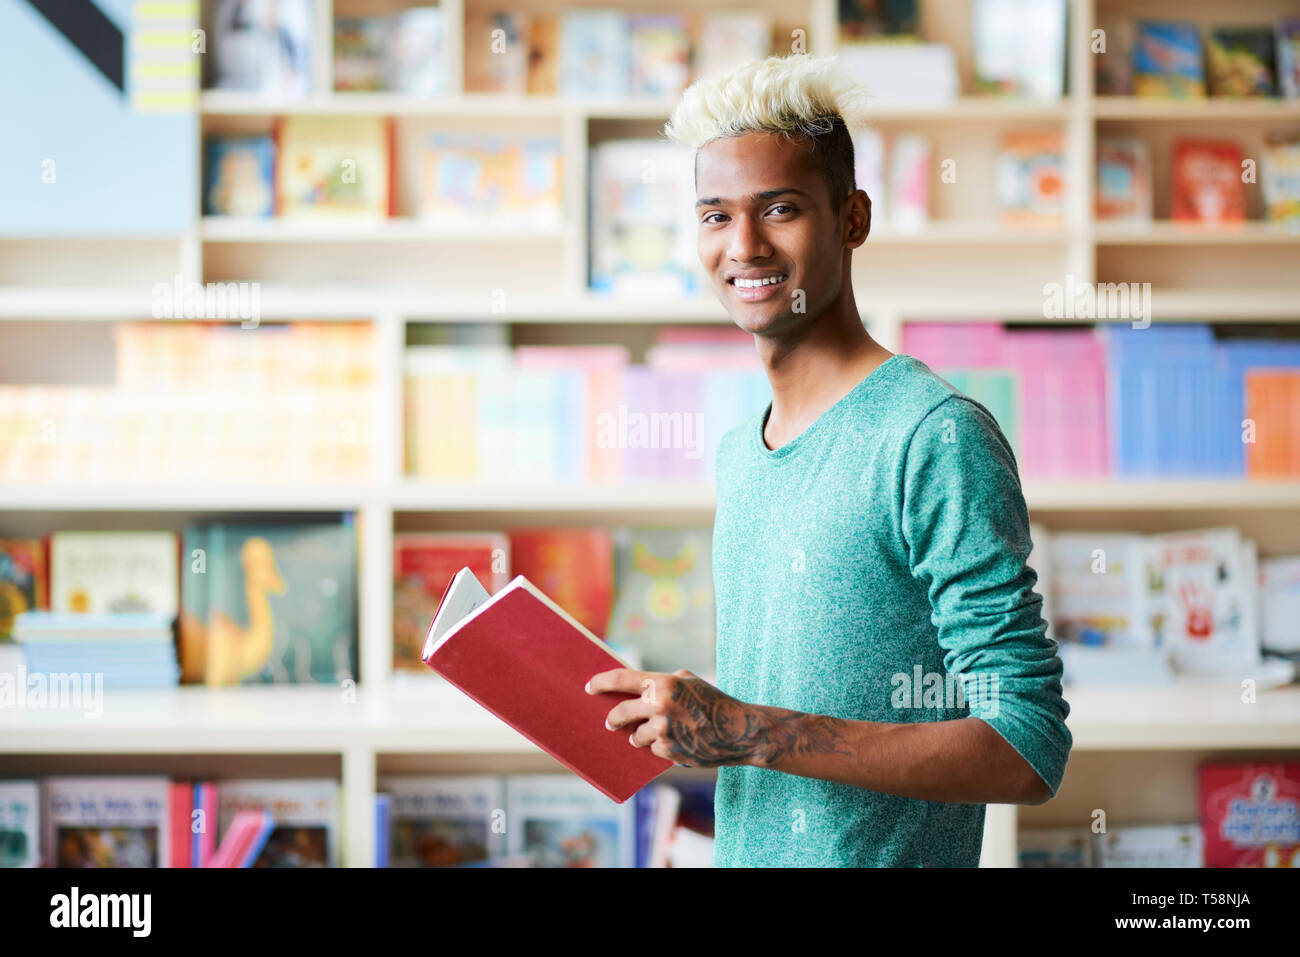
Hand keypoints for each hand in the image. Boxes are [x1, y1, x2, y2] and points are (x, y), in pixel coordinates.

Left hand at [585, 668, 767, 767]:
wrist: (739, 731)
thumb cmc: (713, 702)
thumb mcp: (688, 681)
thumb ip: (660, 683)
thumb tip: (632, 691)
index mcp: (664, 683)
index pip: (620, 679)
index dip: (601, 683)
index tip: (589, 687)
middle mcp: (660, 705)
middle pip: (620, 713)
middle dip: (612, 719)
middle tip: (609, 722)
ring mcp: (664, 730)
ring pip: (636, 736)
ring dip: (638, 736)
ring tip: (654, 733)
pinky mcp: (669, 751)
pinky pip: (653, 750)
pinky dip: (660, 747)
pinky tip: (677, 743)